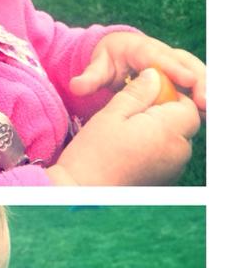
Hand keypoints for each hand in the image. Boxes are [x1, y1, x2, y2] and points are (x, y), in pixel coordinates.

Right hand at [48, 69, 200, 184]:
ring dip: (160, 133)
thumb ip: (137, 93)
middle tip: (132, 116)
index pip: (186, 105)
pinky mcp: (165, 180)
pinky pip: (168, 158)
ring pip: (177, 141)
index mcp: (167, 130)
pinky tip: (130, 152)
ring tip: (128, 136)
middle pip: (184, 123)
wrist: (81, 192)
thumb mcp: (111, 115)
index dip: (167, 97)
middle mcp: (177, 151)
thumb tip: (154, 76)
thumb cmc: (92, 154)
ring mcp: (173, 169)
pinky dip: (155, 150)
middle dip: (165, 115)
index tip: (142, 98)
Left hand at [70, 30, 205, 115]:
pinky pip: (195, 84)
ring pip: (195, 73)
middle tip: (205, 101)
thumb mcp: (97, 66)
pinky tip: (208, 114)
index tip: (187, 80)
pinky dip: (202, 95)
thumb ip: (89, 77)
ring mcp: (174, 64)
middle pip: (185, 63)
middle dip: (199, 80)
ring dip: (205, 89)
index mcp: (141, 49)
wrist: (117, 54)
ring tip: (210, 110)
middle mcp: (163, 54)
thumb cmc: (107, 60)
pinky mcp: (179, 76)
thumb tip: (76, 86)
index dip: (174, 68)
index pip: (159, 58)